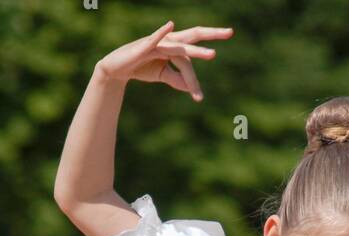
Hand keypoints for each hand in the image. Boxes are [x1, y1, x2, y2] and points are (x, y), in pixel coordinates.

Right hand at [97, 20, 233, 102]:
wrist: (117, 68)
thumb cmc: (141, 67)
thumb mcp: (162, 74)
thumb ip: (177, 78)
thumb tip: (192, 87)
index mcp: (174, 47)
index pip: (191, 59)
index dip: (195, 80)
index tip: (198, 98)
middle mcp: (169, 41)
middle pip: (194, 35)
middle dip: (212, 34)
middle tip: (230, 32)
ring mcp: (158, 42)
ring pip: (180, 46)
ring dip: (196, 50)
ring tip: (212, 54)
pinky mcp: (144, 46)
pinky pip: (155, 38)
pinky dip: (162, 32)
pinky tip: (170, 25)